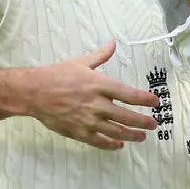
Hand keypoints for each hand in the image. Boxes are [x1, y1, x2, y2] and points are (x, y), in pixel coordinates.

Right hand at [22, 41, 159, 149]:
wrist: (33, 92)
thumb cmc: (57, 75)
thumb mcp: (80, 62)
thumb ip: (100, 56)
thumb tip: (113, 43)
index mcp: (100, 85)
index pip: (130, 94)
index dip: (146, 99)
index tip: (156, 103)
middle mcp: (97, 104)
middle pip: (127, 116)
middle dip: (144, 121)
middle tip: (153, 124)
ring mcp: (88, 120)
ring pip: (117, 132)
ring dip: (132, 135)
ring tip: (142, 136)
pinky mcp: (79, 132)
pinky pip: (100, 141)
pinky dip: (112, 144)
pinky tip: (119, 145)